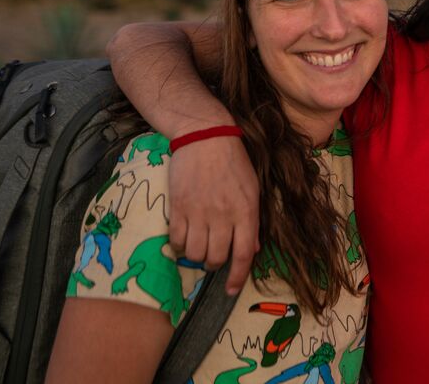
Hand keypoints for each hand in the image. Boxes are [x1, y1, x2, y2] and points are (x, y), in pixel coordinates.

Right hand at [168, 135, 259, 294]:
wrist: (205, 138)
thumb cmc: (233, 163)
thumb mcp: (252, 189)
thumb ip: (252, 221)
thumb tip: (251, 249)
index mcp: (246, 212)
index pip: (243, 255)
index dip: (237, 277)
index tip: (231, 290)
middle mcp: (223, 216)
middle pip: (216, 258)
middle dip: (215, 264)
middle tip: (213, 256)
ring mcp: (199, 213)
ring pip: (194, 253)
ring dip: (196, 256)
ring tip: (198, 246)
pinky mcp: (178, 208)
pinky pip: (176, 241)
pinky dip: (179, 246)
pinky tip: (183, 238)